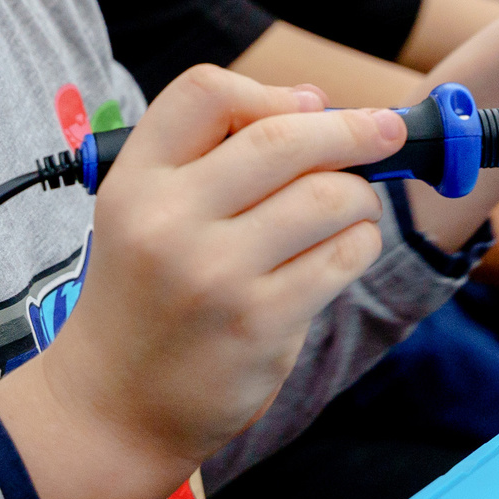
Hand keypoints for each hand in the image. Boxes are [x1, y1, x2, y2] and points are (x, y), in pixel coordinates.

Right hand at [0, 68, 397, 498]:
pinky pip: (342, 257)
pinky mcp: (261, 324)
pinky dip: (360, 243)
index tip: (309, 105)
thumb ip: (210, 157)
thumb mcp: (142, 215)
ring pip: (328, 197)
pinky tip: (347, 248)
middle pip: (282, 138)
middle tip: (386, 131)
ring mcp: (217, 275)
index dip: (270, 91)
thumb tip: (314, 102)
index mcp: (135, 183)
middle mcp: (169, 221)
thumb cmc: (144, 299)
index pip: (206, 92)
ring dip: (360, 196)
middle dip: (352, 130)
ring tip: (353, 208)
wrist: (112, 407)